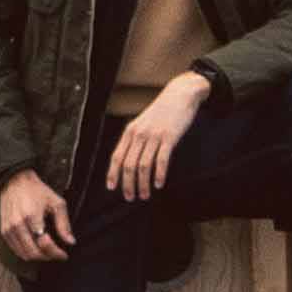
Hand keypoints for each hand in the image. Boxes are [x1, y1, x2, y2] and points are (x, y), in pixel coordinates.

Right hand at [0, 172, 75, 262]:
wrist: (14, 182)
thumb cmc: (37, 191)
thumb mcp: (56, 203)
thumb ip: (64, 224)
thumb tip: (70, 242)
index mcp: (32, 216)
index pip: (44, 243)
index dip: (56, 252)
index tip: (64, 254)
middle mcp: (18, 224)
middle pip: (34, 252)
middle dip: (48, 257)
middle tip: (57, 255)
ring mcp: (9, 229)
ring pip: (24, 254)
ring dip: (39, 257)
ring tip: (48, 253)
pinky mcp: (4, 232)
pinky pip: (16, 250)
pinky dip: (27, 254)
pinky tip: (36, 249)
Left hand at [102, 73, 209, 200]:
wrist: (180, 94)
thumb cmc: (162, 111)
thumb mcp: (143, 122)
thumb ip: (135, 139)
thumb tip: (128, 160)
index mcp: (130, 131)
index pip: (116, 157)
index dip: (112, 174)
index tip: (112, 188)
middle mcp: (139, 134)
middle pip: (128, 165)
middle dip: (128, 184)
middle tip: (130, 197)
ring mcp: (154, 136)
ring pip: (143, 166)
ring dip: (143, 184)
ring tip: (145, 195)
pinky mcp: (169, 138)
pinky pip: (161, 161)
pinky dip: (159, 175)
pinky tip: (159, 184)